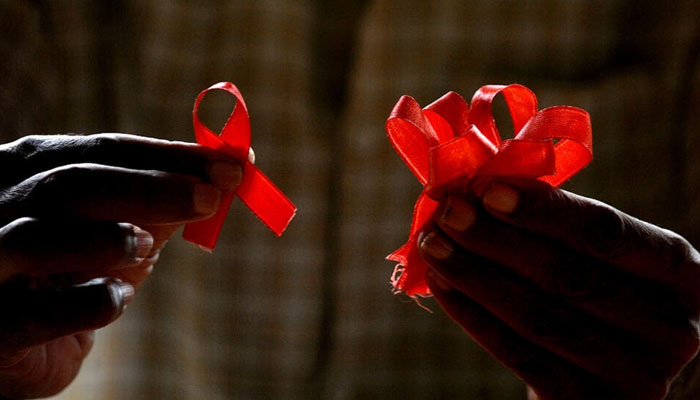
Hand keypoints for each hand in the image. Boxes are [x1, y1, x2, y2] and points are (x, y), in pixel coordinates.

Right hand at [0, 133, 241, 397]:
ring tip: (148, 245)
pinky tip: (120, 297)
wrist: (12, 339)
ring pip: (35, 238)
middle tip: (212, 198)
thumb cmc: (68, 269)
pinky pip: (37, 314)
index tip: (233, 164)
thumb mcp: (113, 226)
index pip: (101, 150)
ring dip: (109, 239)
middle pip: (70, 183)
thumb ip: (160, 202)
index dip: (169, 155)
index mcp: (25, 170)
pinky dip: (91, 301)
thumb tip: (229, 176)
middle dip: (151, 188)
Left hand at [418, 179, 699, 399]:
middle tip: (449, 212)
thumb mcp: (608, 259)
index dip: (545, 212)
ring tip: (433, 243)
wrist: (619, 368)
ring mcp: (634, 376)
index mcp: (683, 275)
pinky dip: (473, 314)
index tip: (488, 190)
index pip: (608, 234)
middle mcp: (672, 329)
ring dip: (475, 275)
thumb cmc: (608, 292)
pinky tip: (443, 283)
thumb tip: (477, 187)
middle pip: (568, 276)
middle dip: (497, 240)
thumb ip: (559, 227)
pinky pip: (519, 354)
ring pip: (538, 317)